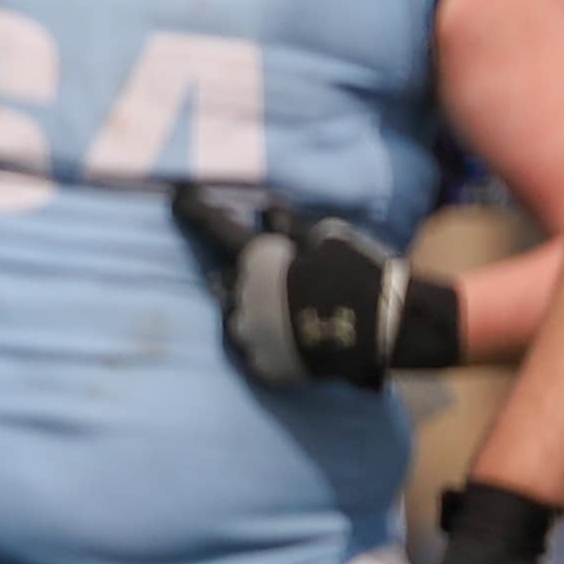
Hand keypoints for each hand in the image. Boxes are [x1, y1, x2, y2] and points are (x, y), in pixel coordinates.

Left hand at [170, 182, 462, 388]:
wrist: (389, 328)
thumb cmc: (359, 272)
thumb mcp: (328, 236)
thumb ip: (288, 226)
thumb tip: (263, 211)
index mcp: (253, 258)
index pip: (213, 227)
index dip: (191, 209)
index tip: (174, 195)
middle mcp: (241, 296)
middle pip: (229, 281)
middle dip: (243, 277)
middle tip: (274, 281)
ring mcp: (249, 336)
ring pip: (237, 319)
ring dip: (250, 313)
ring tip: (281, 315)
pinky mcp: (263, 368)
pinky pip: (253, 352)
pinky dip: (264, 344)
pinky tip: (287, 341)